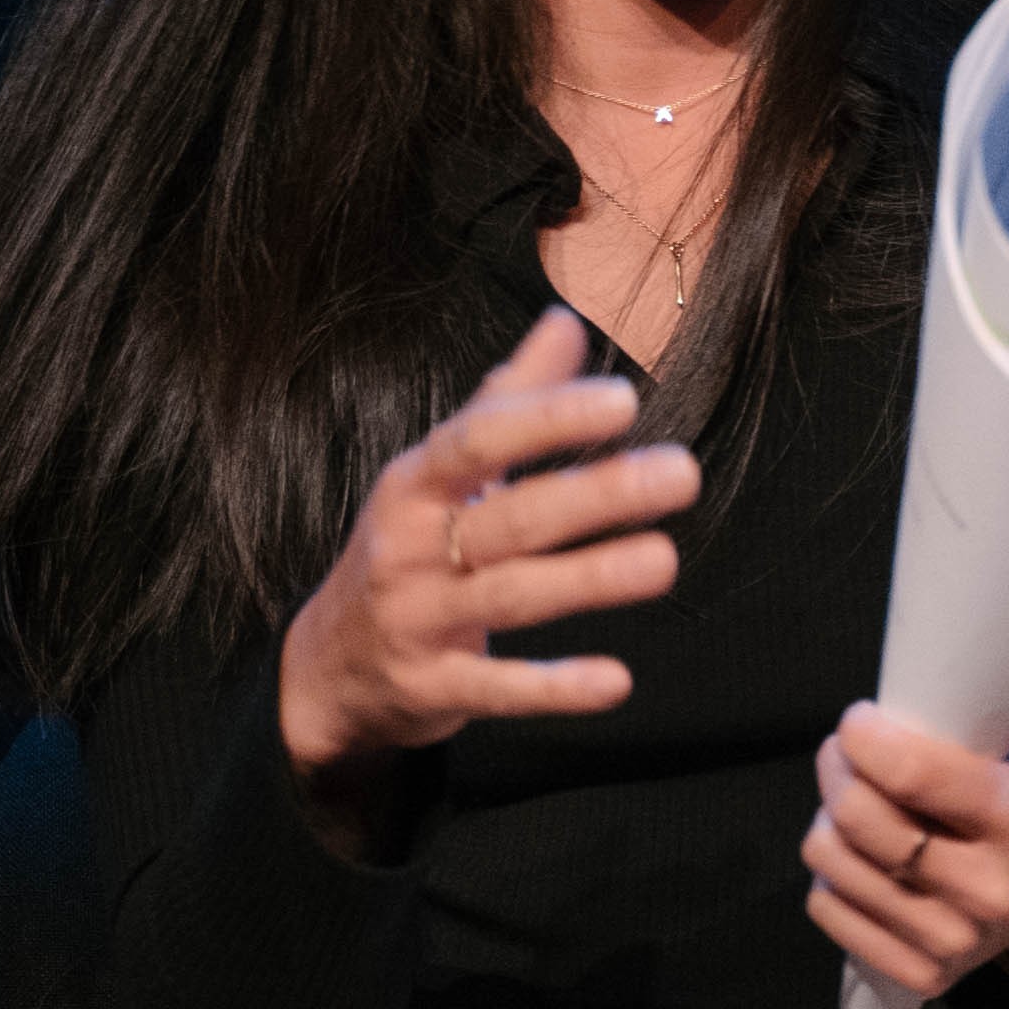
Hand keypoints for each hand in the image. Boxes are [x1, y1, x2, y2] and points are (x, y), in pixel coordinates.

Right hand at [278, 305, 699, 842]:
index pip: (480, 440)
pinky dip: (553, 688)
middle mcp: (412, 546)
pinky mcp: (434, 687)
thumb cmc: (409, 547)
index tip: (623, 401)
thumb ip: (509, 400)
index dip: (549, 419)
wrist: (329, 664)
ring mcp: (419, 618)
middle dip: (595, 495)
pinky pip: (497, 687)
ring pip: (510, 596)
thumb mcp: (440, 473)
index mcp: (417, 484)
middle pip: (511, 516)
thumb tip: (566, 320)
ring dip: (589, 580)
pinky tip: (616, 682)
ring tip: (664, 560)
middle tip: (680, 474)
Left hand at [803, 705, 1008, 1003]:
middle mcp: (993, 888)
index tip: (860, 720)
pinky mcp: (928, 976)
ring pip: (832, 863)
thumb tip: (885, 710)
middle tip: (845, 754)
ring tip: (855, 805)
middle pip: (861, 819)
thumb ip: (968, 723)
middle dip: (837, 769)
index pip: (911, 773)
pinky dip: (831, 876)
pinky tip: (860, 857)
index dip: (865, 735)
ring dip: (827, 820)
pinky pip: (829, 911)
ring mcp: (958, 940)